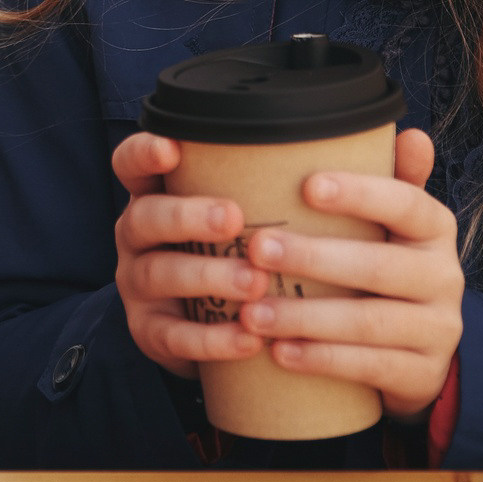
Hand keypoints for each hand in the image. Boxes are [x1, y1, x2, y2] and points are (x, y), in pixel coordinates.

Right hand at [111, 130, 264, 378]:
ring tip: (255, 283)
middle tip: (234, 219)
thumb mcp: (236, 214)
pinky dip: (213, 339)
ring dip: (208, 276)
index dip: (143, 153)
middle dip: (188, 216)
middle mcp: (137, 236)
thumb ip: (264, 183)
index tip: (171, 148)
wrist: (210, 329)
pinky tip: (250, 339)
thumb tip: (350, 142)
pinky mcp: (149, 332)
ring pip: (159, 274)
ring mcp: (138, 285)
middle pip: (147, 217)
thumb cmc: (235, 251)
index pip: (131, 164)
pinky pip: (174, 336)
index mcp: (153, 195)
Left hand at [240, 127, 462, 419]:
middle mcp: (444, 277)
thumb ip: (392, 181)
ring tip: (251, 313)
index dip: (361, 193)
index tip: (307, 185)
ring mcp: (438, 329)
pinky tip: (280, 353)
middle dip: (314, 258)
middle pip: (379, 266)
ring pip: (369, 323)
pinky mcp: (422, 374)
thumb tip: (412, 134)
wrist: (422, 352)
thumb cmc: (387, 270)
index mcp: (434, 229)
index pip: (406, 203)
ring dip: (306, 317)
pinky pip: (371, 367)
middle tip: (255, 249)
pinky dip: (322, 360)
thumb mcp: (392, 226)